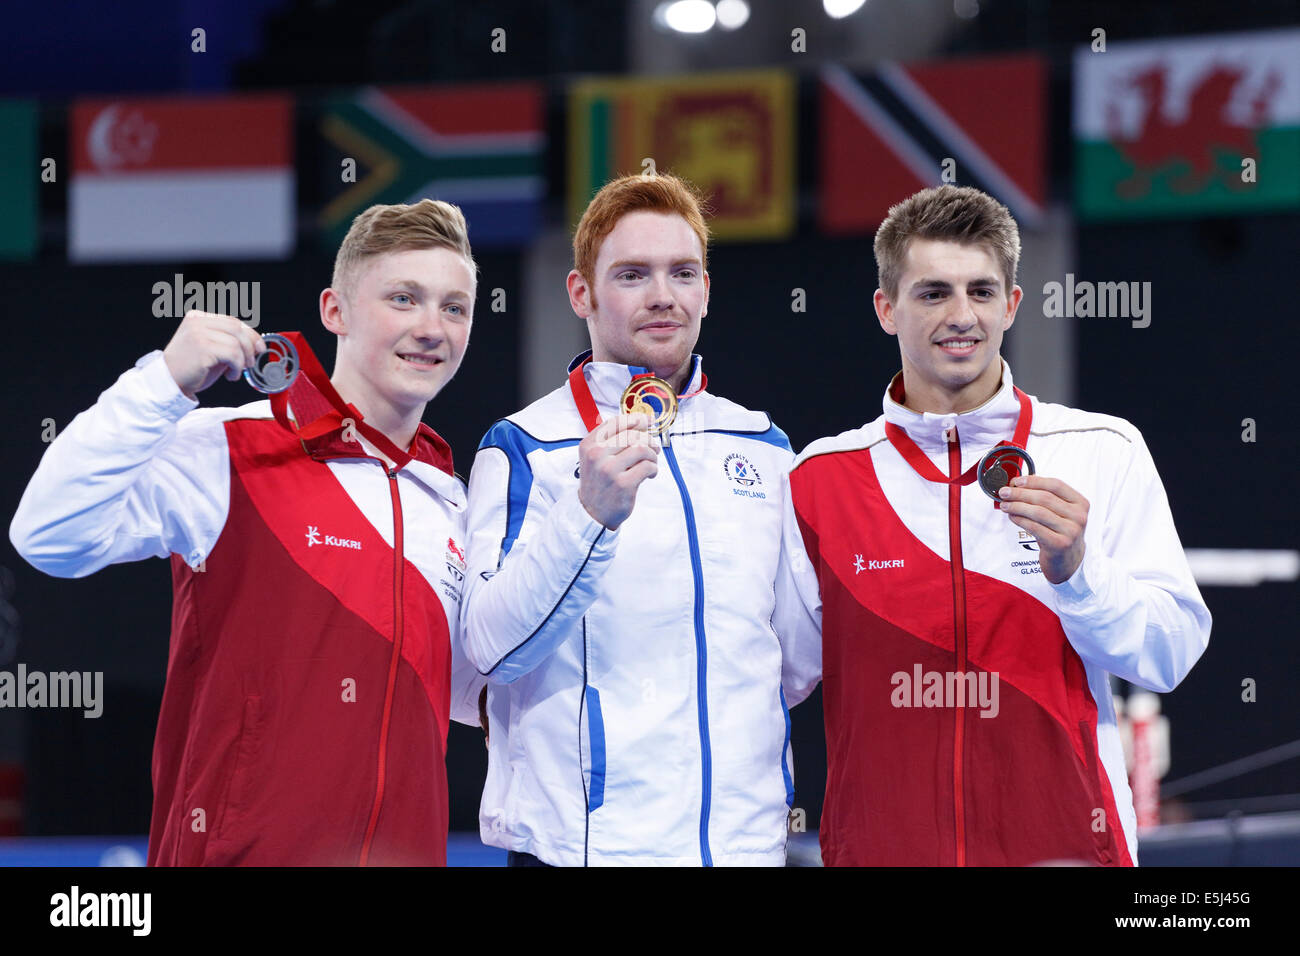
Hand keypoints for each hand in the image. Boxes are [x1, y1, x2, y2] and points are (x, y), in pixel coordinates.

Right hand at [162, 311, 264, 399]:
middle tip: (250, 363)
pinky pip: (233, 354)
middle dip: (250, 347)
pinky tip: (230, 376)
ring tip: (235, 372)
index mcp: (198, 317)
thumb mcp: (212, 348)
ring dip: (242, 361)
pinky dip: (237, 367)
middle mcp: (197, 321)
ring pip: (236, 343)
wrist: (169, 382)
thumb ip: (228, 340)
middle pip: (237, 328)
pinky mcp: (202, 347)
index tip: (259, 348)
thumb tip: (256, 342)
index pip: (232, 321)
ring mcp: (198, 333)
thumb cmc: (192, 368)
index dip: (250, 334)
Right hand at [577, 413, 659, 530]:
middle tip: (654, 448)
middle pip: (632, 434)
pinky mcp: (623, 484)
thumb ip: (613, 439)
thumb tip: (642, 421)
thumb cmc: (600, 482)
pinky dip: (653, 469)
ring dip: (652, 454)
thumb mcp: (596, 457)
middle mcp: (596, 455)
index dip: (636, 419)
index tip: (648, 422)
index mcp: (589, 444)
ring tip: (652, 462)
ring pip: (641, 449)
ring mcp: (609, 470)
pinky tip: (649, 474)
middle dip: (648, 440)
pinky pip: (647, 466)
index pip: (616, 422)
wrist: (593, 512)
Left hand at [997, 475, 1088, 583]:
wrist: (1068, 561)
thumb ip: (1046, 498)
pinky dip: (1020, 520)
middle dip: (1020, 493)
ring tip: (1005, 505)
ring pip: (1038, 512)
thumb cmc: (1060, 533)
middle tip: (1004, 492)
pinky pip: (1034, 527)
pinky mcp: (1059, 544)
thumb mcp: (1060, 513)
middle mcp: (1079, 516)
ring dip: (1017, 506)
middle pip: (1044, 498)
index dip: (1033, 481)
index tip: (1016, 481)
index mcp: (1080, 503)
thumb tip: (1018, 484)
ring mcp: (1071, 531)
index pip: (1055, 485)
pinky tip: (1012, 516)